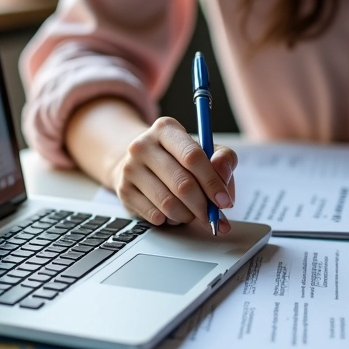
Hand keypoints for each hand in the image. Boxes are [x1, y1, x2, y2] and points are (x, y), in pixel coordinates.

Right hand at [109, 116, 235, 232]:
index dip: (213, 182)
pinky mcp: (123, 191)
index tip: (225, 201)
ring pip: (169, 204)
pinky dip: (171, 220)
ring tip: (192, 212)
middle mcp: (143, 145)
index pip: (193, 157)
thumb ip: (223, 159)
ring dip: (188, 215)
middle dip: (203, 206)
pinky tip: (173, 212)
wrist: (138, 162)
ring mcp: (130, 168)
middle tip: (212, 216)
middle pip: (182, 184)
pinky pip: (155, 215)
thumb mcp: (204, 150)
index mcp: (166, 128)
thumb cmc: (178, 158)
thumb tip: (224, 177)